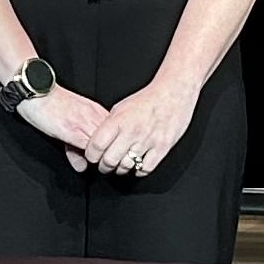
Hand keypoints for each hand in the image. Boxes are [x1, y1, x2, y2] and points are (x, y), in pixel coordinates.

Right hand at [14, 86, 111, 173]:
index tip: (110, 159)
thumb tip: (83, 167)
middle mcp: (95, 117)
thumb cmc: (50, 104)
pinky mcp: (74, 132)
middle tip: (108, 167)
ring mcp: (86, 124)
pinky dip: (91, 159)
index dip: (115, 149)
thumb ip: (76, 147)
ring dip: (103, 160)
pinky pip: (90, 149)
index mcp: (96, 112)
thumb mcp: (66, 127)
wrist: (37, 90)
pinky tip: (85, 163)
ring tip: (97, 166)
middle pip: (116, 141)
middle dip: (113, 156)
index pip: (117, 134)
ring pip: (106, 147)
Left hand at [83, 77, 198, 176]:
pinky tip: (137, 165)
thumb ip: (109, 126)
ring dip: (120, 169)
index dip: (91, 155)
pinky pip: (146, 168)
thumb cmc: (147, 100)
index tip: (93, 156)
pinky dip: (139, 170)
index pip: (96, 146)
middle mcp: (132, 132)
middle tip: (105, 165)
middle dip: (104, 166)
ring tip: (120, 165)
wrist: (172, 93)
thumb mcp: (120, 108)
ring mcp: (147, 141)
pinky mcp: (162, 148)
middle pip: (109, 161)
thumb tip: (98, 142)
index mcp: (119, 120)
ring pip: (126, 167)